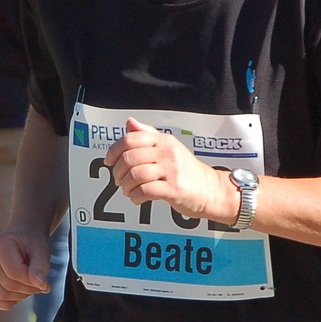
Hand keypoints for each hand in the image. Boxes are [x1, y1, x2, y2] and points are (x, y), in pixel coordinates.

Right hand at [0, 230, 50, 309]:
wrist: (21, 240)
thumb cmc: (31, 245)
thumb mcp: (41, 250)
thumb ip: (41, 266)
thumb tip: (41, 285)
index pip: (14, 272)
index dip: (32, 282)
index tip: (44, 281)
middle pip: (7, 285)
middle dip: (28, 290)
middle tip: (39, 285)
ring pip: (0, 295)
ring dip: (20, 297)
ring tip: (30, 287)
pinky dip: (8, 303)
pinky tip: (19, 295)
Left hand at [104, 118, 238, 222]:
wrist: (212, 190)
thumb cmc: (188, 171)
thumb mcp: (170, 148)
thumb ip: (149, 135)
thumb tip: (130, 122)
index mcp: (164, 140)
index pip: (131, 138)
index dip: (113, 150)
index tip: (108, 161)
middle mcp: (167, 152)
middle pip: (129, 158)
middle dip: (118, 172)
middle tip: (119, 180)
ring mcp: (171, 170)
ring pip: (134, 175)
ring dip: (126, 186)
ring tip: (128, 191)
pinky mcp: (174, 188)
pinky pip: (144, 191)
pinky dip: (135, 197)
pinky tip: (137, 198)